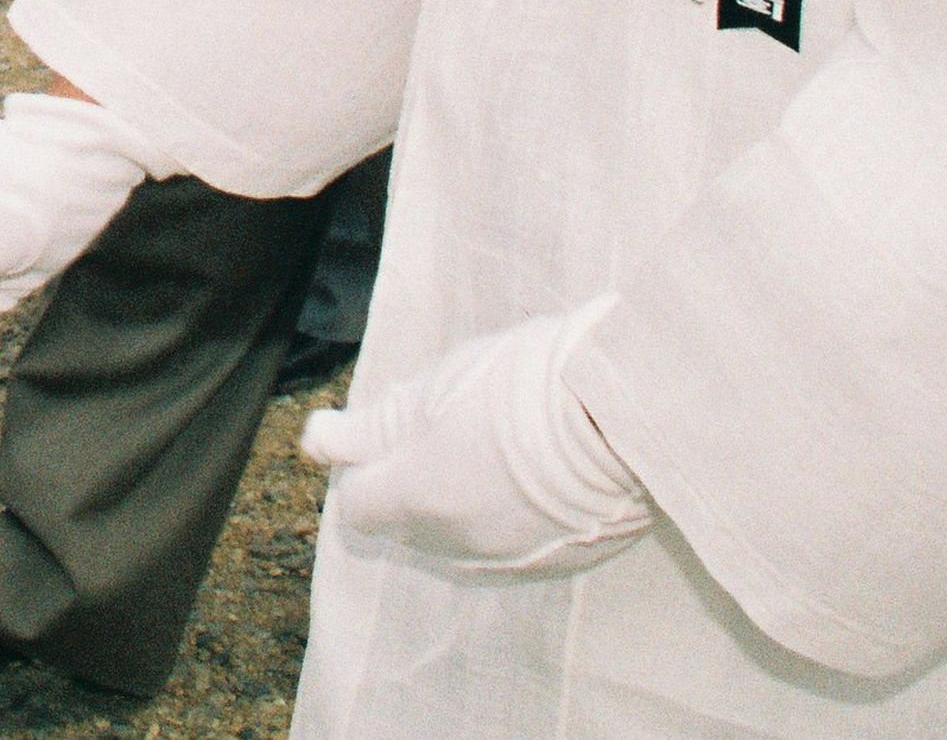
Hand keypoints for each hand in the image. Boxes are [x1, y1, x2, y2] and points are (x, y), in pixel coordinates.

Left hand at [301, 297, 650, 578]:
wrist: (629, 409)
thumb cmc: (527, 383)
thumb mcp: (437, 387)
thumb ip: (372, 427)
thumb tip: (318, 442)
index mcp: (419, 499)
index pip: (360, 508)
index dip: (367, 470)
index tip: (390, 437)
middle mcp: (459, 545)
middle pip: (408, 528)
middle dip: (413, 488)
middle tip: (449, 431)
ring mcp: (512, 559)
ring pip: (460, 542)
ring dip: (463, 506)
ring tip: (499, 449)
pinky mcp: (560, 562)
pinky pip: (512, 548)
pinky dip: (511, 519)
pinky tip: (539, 476)